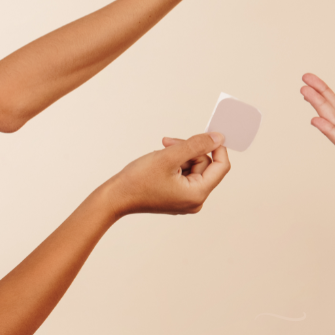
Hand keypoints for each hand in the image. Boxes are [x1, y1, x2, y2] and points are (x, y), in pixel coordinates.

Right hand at [103, 132, 230, 216]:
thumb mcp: (170, 156)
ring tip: (162, 152)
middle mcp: (195, 201)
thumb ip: (197, 145)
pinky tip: (161, 161)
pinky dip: (176, 163)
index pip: (221, 166)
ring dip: (181, 155)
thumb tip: (219, 137)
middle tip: (169, 143)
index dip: (217, 147)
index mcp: (197, 194)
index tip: (209, 133)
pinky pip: (185, 174)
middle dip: (190, 150)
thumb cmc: (137, 181)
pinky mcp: (176, 197)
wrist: (114, 197)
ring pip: (194, 167)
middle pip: (205, 165)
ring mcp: (185, 200)